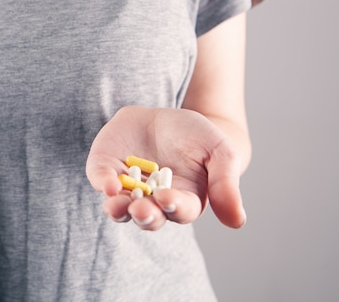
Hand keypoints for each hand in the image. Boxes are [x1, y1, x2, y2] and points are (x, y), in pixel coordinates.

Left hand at [86, 106, 245, 230]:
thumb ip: (226, 184)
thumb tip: (238, 222)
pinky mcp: (105, 169)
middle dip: (144, 215)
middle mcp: (152, 200)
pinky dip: (102, 182)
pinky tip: (107, 184)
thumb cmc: (196, 136)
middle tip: (140, 210)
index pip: (179, 210)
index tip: (168, 198)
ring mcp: (126, 187)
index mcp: (183, 200)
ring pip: (120, 207)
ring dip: (118, 209)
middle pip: (148, 216)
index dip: (174, 206)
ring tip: (116, 206)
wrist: (165, 116)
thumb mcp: (219, 152)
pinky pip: (100, 179)